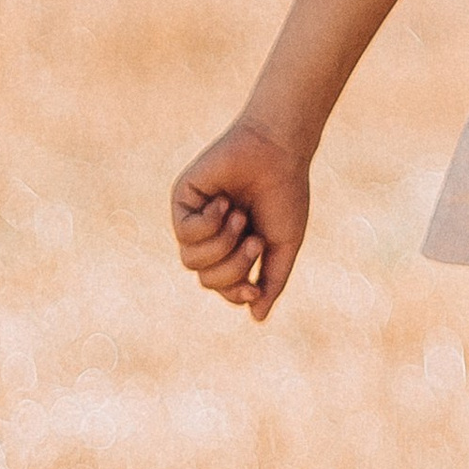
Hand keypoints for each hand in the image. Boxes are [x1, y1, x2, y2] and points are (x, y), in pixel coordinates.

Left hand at [172, 119, 311, 321]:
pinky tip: (225, 201)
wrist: (279, 151)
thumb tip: (256, 318)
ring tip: (240, 216)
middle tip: (255, 240)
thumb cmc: (285, 194)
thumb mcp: (283, 244)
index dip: (236, 293)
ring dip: (221, 244)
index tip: (253, 286)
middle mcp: (211, 238)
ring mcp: (194, 220)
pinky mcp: (182, 200)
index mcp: (235, 249)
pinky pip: (185, 233)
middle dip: (233, 266)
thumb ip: (272, 281)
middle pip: (206, 279)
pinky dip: (209, 223)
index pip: (224, 288)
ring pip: (191, 261)